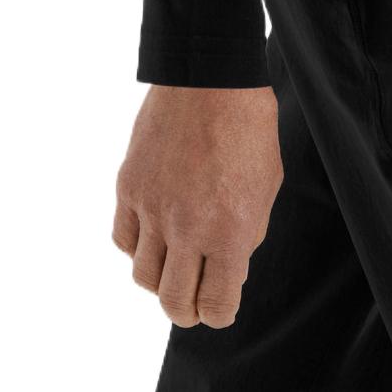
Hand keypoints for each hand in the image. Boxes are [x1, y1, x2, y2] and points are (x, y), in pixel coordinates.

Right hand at [113, 85, 282, 328]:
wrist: (211, 78)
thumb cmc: (249, 126)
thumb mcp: (266, 184)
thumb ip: (248, 232)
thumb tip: (229, 266)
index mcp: (229, 230)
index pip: (216, 303)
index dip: (220, 313)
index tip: (221, 306)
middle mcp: (187, 227)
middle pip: (174, 302)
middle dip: (187, 310)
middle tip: (194, 302)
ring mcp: (153, 209)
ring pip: (143, 277)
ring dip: (160, 280)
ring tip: (175, 265)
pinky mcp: (129, 188)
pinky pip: (124, 239)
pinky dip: (137, 247)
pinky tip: (154, 235)